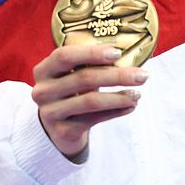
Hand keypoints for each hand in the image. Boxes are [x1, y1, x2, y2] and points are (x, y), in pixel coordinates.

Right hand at [32, 44, 143, 158]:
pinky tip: (130, 107)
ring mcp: (51, 112)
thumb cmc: (70, 93)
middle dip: (117, 76)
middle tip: (142, 76)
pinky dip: (115, 112)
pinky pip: (94, 119)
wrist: (57, 128)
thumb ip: (89, 64)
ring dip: (119, 97)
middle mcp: (43, 90)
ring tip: (137, 94)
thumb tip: (125, 56)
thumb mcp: (71, 75)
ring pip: (91, 101)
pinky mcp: (63, 130)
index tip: (117, 53)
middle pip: (83, 78)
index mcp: (44, 70)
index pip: (65, 56)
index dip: (91, 53)